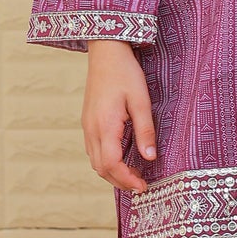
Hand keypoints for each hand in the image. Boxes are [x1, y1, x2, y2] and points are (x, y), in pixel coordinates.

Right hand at [82, 40, 156, 192]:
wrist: (105, 51)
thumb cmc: (125, 73)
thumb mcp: (141, 100)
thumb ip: (145, 131)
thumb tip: (150, 158)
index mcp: (105, 125)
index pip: (111, 164)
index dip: (127, 180)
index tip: (144, 186)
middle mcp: (91, 129)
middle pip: (101, 168)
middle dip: (120, 181)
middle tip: (141, 185)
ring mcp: (87, 126)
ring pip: (95, 161)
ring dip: (112, 173)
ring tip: (133, 175)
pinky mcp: (88, 121)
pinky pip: (93, 150)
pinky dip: (106, 162)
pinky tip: (121, 159)